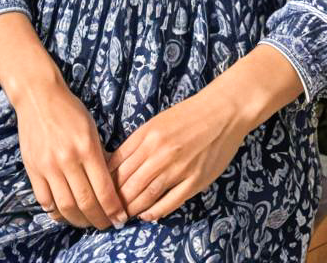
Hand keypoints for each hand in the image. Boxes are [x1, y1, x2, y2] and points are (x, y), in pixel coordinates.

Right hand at [15, 80, 127, 230]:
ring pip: (66, 206)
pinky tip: (66, 214)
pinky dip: (56, 212)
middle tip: (107, 225)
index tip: (121, 218)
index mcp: (86, 147)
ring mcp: (48, 166)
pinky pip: (45, 200)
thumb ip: (100, 155)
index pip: (103, 188)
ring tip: (88, 223)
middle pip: (85, 202)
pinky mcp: (33, 169)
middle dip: (99, 219)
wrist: (39, 97)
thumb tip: (112, 182)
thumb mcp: (92, 129)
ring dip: (79, 220)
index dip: (113, 208)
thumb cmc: (70, 110)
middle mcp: (67, 159)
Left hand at [104, 90, 249, 222]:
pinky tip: (148, 215)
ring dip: (132, 208)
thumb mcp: (158, 121)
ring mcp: (178, 167)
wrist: (223, 111)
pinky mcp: (195, 180)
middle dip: (117, 199)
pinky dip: (155, 212)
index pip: (117, 164)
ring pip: (145, 195)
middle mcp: (159, 152)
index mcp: (148, 134)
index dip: (106, 181)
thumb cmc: (189, 115)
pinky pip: (169, 202)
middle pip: (128, 183)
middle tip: (112, 209)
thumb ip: (138, 142)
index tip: (103, 191)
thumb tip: (117, 165)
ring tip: (126, 214)